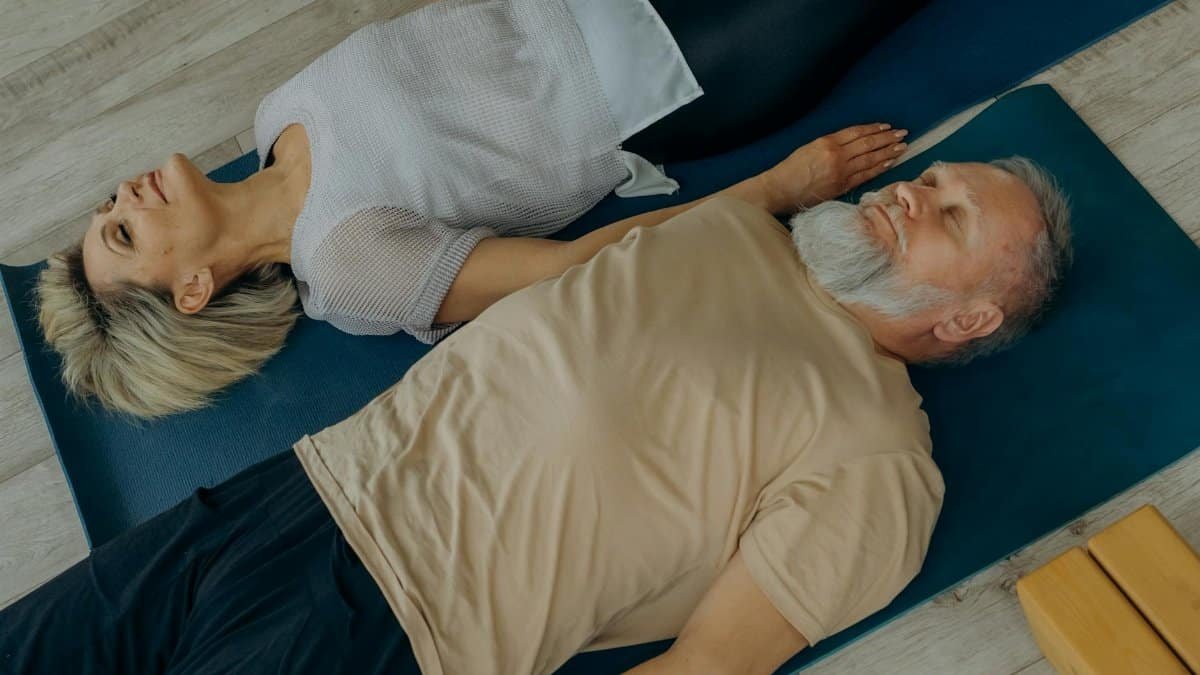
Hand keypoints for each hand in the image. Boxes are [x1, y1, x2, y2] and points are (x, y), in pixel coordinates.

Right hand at [759, 124, 907, 211]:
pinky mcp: (841, 186)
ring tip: (901, 147)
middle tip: (902, 134)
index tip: (887, 127)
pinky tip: (889, 163)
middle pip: (868, 143)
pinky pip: (865, 175)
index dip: (874, 129)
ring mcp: (841, 171)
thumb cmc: (790, 170)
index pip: (857, 132)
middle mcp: (837, 155)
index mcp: (827, 142)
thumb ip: (830, 146)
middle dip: (887, 138)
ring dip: (888, 152)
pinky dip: (878, 168)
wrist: (780, 189)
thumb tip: (849, 147)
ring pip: (870, 159)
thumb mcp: (808, 149)